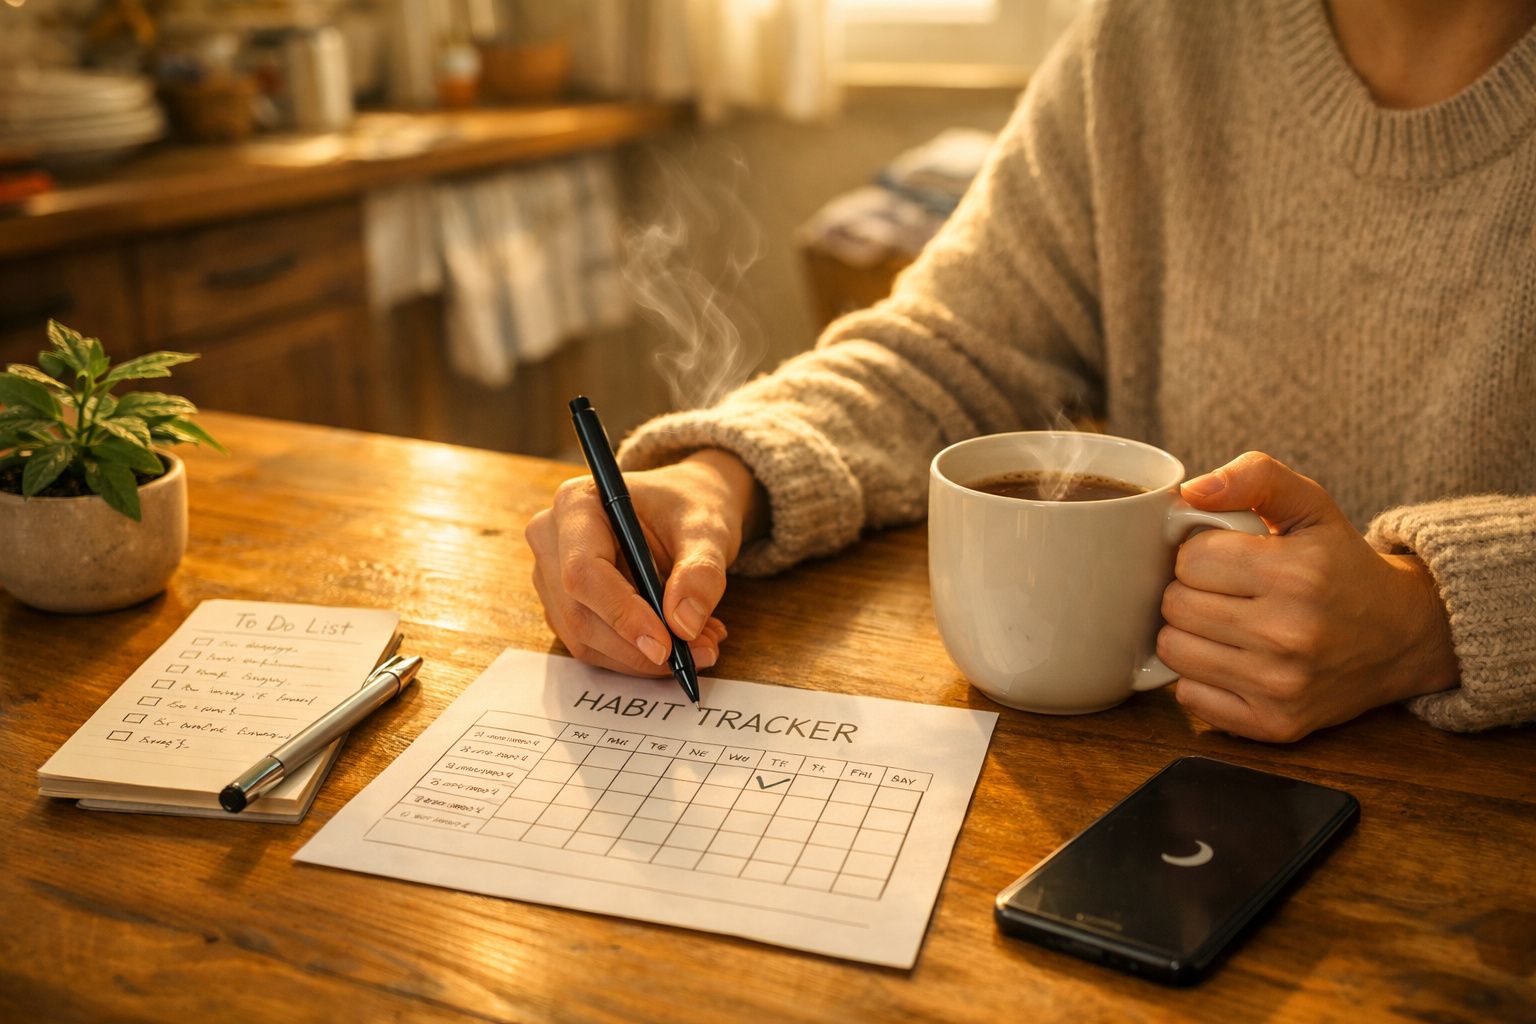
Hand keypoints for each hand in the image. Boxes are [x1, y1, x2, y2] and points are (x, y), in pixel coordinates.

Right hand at [525, 449, 764, 675]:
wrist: (683, 511)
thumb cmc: (689, 508)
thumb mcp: (708, 530)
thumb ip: (701, 572)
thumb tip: (684, 625)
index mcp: (577, 503)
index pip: (583, 571)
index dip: (621, 614)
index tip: (665, 645)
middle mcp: (552, 540)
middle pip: (579, 613)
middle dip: (639, 646)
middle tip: (700, 652)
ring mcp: (552, 577)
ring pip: (584, 639)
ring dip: (642, 657)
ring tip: (701, 644)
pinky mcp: (564, 607)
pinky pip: (593, 647)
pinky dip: (638, 656)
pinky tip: (680, 641)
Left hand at [1158, 452, 1458, 741]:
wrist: (1401, 636)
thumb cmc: (1340, 564)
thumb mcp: (1311, 504)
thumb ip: (1255, 477)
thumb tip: (1191, 492)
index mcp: (1297, 573)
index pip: (1189, 559)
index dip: (1199, 553)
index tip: (1225, 557)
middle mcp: (1291, 634)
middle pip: (1175, 605)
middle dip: (1190, 590)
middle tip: (1225, 591)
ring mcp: (1282, 685)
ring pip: (1173, 650)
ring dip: (1188, 633)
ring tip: (1225, 622)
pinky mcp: (1275, 724)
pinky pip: (1190, 696)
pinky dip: (1200, 677)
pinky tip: (1233, 659)